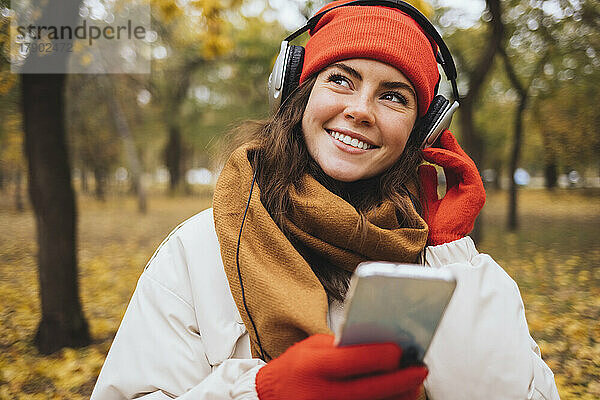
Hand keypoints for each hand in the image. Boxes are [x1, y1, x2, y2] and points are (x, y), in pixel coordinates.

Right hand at [255, 334, 427, 399]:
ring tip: (412, 384)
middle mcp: (321, 393)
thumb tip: (380, 343)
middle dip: (400, 380)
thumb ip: (343, 346)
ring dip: (398, 396)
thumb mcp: (313, 347)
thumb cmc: (293, 369)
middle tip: (419, 370)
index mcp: (313, 367)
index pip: (353, 360)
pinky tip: (397, 397)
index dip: (382, 355)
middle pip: (370, 390)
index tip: (400, 350)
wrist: (271, 396)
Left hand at [418, 131, 484, 245]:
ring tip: (432, 139)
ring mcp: (475, 190)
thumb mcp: (427, 198)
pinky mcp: (475, 191)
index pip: (454, 166)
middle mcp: (470, 188)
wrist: (439, 242)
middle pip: (460, 161)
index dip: (443, 152)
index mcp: (461, 190)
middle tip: (435, 132)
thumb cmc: (433, 225)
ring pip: (463, 161)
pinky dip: (448, 158)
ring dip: (447, 149)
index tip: (430, 141)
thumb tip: (425, 167)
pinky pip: (463, 167)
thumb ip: (429, 183)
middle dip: (448, 145)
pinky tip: (432, 153)